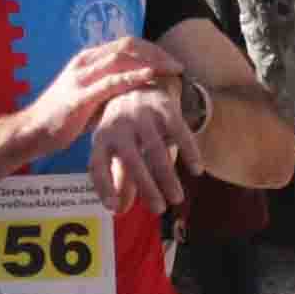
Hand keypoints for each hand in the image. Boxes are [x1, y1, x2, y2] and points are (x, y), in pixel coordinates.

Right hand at [11, 39, 178, 163]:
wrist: (32, 132)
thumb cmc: (63, 118)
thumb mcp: (91, 97)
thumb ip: (112, 89)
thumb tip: (141, 90)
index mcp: (88, 59)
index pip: (126, 43)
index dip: (152, 49)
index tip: (171, 61)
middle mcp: (85, 62)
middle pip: (128, 44)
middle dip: (157, 52)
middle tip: (178, 65)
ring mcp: (81, 76)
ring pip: (122, 57)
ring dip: (152, 60)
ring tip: (172, 69)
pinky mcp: (80, 96)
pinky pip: (111, 81)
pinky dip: (133, 76)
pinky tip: (150, 77)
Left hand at [89, 80, 201, 217]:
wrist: (141, 83)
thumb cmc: (125, 127)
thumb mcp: (115, 148)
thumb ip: (118, 178)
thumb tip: (118, 210)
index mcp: (101, 137)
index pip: (97, 165)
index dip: (104, 187)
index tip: (114, 208)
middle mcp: (118, 125)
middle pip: (131, 160)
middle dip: (146, 187)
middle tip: (159, 209)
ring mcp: (141, 115)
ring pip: (156, 150)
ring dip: (167, 176)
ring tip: (177, 198)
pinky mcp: (164, 107)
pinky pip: (179, 132)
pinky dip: (189, 152)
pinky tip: (197, 170)